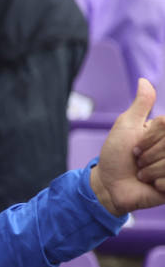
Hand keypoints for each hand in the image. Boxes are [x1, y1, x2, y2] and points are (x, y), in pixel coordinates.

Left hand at [92, 79, 164, 215]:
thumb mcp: (126, 126)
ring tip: (144, 174)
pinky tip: (152, 185)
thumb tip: (144, 80)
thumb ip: (141, 105)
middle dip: (147, 155)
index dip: (148, 139)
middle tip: (138, 161)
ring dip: (150, 170)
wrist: (109, 185)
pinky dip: (157, 183)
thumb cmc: (116, 154)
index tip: (136, 146)